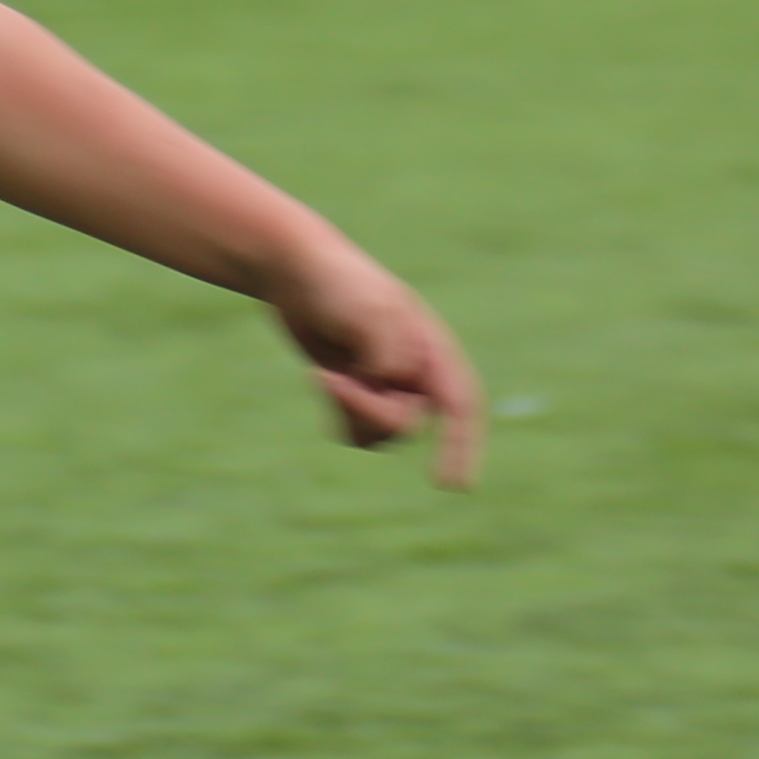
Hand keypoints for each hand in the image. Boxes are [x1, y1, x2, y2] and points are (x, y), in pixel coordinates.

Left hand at [265, 244, 483, 487]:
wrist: (296, 273)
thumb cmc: (340, 284)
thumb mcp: (368, 310)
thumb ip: (387, 349)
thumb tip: (392, 382)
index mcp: (433, 352)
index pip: (461, 408)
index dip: (462, 448)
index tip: (452, 485)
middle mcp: (417, 375)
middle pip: (404, 425)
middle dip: (364, 409)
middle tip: (332, 378)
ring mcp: (388, 388)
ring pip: (380, 435)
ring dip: (349, 412)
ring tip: (326, 374)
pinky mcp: (358, 395)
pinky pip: (356, 432)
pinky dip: (338, 415)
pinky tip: (322, 379)